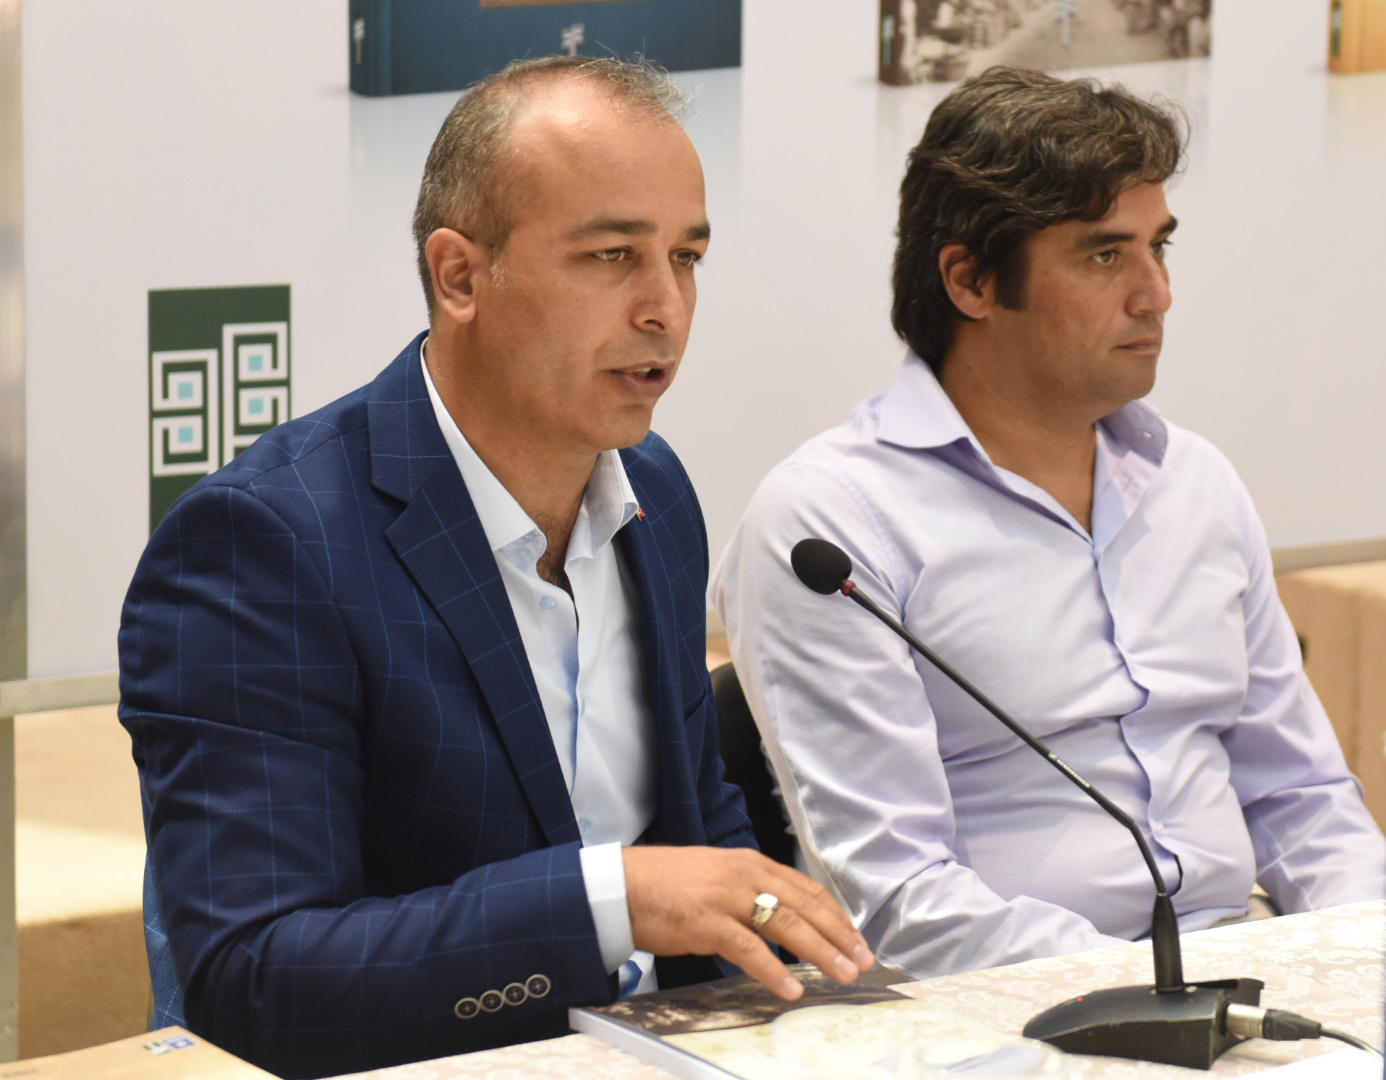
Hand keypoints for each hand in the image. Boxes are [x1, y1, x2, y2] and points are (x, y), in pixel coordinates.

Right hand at [622, 846, 874, 999]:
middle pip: (805, 906)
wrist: (622, 884)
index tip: (856, 937)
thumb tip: (782, 917)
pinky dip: (774, 971)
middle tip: (862, 960)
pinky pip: (749, 950)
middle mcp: (745, 875)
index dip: (835, 915)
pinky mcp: (707, 922)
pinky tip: (792, 987)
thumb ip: (750, 891)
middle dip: (839, 935)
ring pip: (786, 925)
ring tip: (842, 973)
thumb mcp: (718, 876)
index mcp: (751, 863)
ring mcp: (727, 898)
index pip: (806, 888)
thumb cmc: (668, 885)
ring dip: (819, 952)